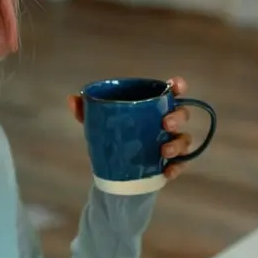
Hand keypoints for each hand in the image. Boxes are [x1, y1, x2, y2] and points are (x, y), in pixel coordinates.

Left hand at [67, 76, 196, 179]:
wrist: (114, 172)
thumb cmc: (112, 137)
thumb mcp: (97, 124)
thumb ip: (86, 111)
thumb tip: (72, 99)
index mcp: (152, 106)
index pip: (170, 91)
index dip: (177, 86)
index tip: (175, 86)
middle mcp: (166, 122)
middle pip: (182, 115)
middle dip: (177, 117)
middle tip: (165, 123)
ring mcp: (171, 143)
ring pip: (185, 140)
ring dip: (178, 144)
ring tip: (164, 151)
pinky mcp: (171, 164)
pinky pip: (181, 165)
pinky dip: (177, 168)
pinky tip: (167, 172)